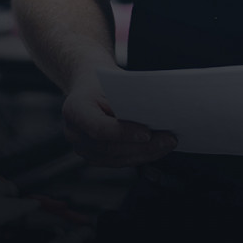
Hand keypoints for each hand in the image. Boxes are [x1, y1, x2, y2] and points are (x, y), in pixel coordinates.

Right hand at [60, 73, 176, 166]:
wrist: (88, 85)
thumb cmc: (102, 81)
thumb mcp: (113, 82)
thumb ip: (127, 100)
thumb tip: (155, 117)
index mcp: (74, 109)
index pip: (99, 128)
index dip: (123, 133)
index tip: (147, 133)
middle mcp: (74, 133)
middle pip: (110, 147)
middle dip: (142, 146)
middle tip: (168, 140)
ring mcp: (82, 148)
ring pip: (116, 158)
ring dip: (145, 154)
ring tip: (167, 144)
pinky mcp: (94, 156)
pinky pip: (118, 161)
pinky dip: (139, 156)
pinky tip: (157, 149)